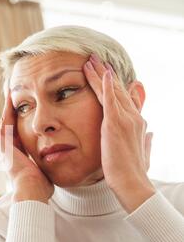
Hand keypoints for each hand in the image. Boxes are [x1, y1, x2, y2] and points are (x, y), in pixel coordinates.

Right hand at [0, 83, 53, 204]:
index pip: (18, 137)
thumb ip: (48, 166)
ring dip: (4, 111)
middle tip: (12, 99)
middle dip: (10, 113)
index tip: (22, 115)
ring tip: (6, 97)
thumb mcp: (45, 171)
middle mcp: (8, 153)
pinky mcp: (1, 147)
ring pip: (3, 125)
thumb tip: (56, 164)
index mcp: (19, 157)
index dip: (19, 125)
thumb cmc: (40, 187)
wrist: (31, 190)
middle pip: (9, 128)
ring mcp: (3, 150)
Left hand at [83, 53, 155, 211]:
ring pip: (111, 91)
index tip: (107, 72)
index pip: (124, 98)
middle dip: (105, 73)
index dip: (115, 84)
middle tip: (95, 59)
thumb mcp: (142, 152)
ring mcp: (125, 119)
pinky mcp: (115, 124)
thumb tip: (151, 134)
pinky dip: (105, 85)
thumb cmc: (134, 171)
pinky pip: (110, 100)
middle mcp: (132, 117)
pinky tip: (101, 72)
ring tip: (91, 60)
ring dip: (100, 74)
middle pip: (117, 90)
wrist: (131, 182)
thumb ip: (146, 141)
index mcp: (137, 123)